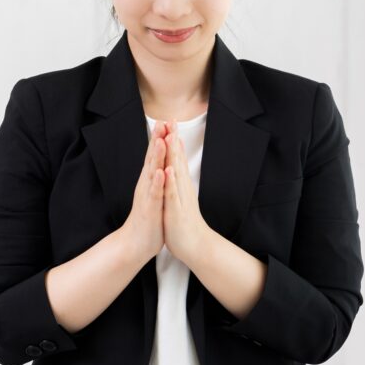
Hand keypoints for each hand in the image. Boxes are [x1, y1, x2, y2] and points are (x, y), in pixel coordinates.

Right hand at [122, 119, 168, 262]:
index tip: (167, 122)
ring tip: (160, 140)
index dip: (161, 139)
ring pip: (151, 172)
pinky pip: (153, 194)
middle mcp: (146, 185)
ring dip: (155, 156)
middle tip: (162, 121)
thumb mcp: (154, 196)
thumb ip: (156, 181)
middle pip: (152, 159)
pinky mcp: (149, 208)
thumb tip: (159, 167)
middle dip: (157, 140)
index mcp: (150, 182)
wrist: (135, 244)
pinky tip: (159, 171)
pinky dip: (156, 182)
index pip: (156, 157)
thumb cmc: (148, 221)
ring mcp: (147, 196)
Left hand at [162, 120, 209, 265]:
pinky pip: (173, 194)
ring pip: (176, 172)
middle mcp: (182, 188)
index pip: (177, 158)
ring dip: (174, 155)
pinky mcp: (177, 210)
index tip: (170, 120)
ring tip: (171, 137)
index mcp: (181, 185)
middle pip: (178, 160)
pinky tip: (169, 169)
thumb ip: (180, 182)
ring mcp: (180, 198)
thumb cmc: (185, 222)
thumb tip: (176, 167)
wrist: (195, 245)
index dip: (173, 139)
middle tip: (172, 119)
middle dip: (174, 139)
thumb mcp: (180, 198)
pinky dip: (171, 181)